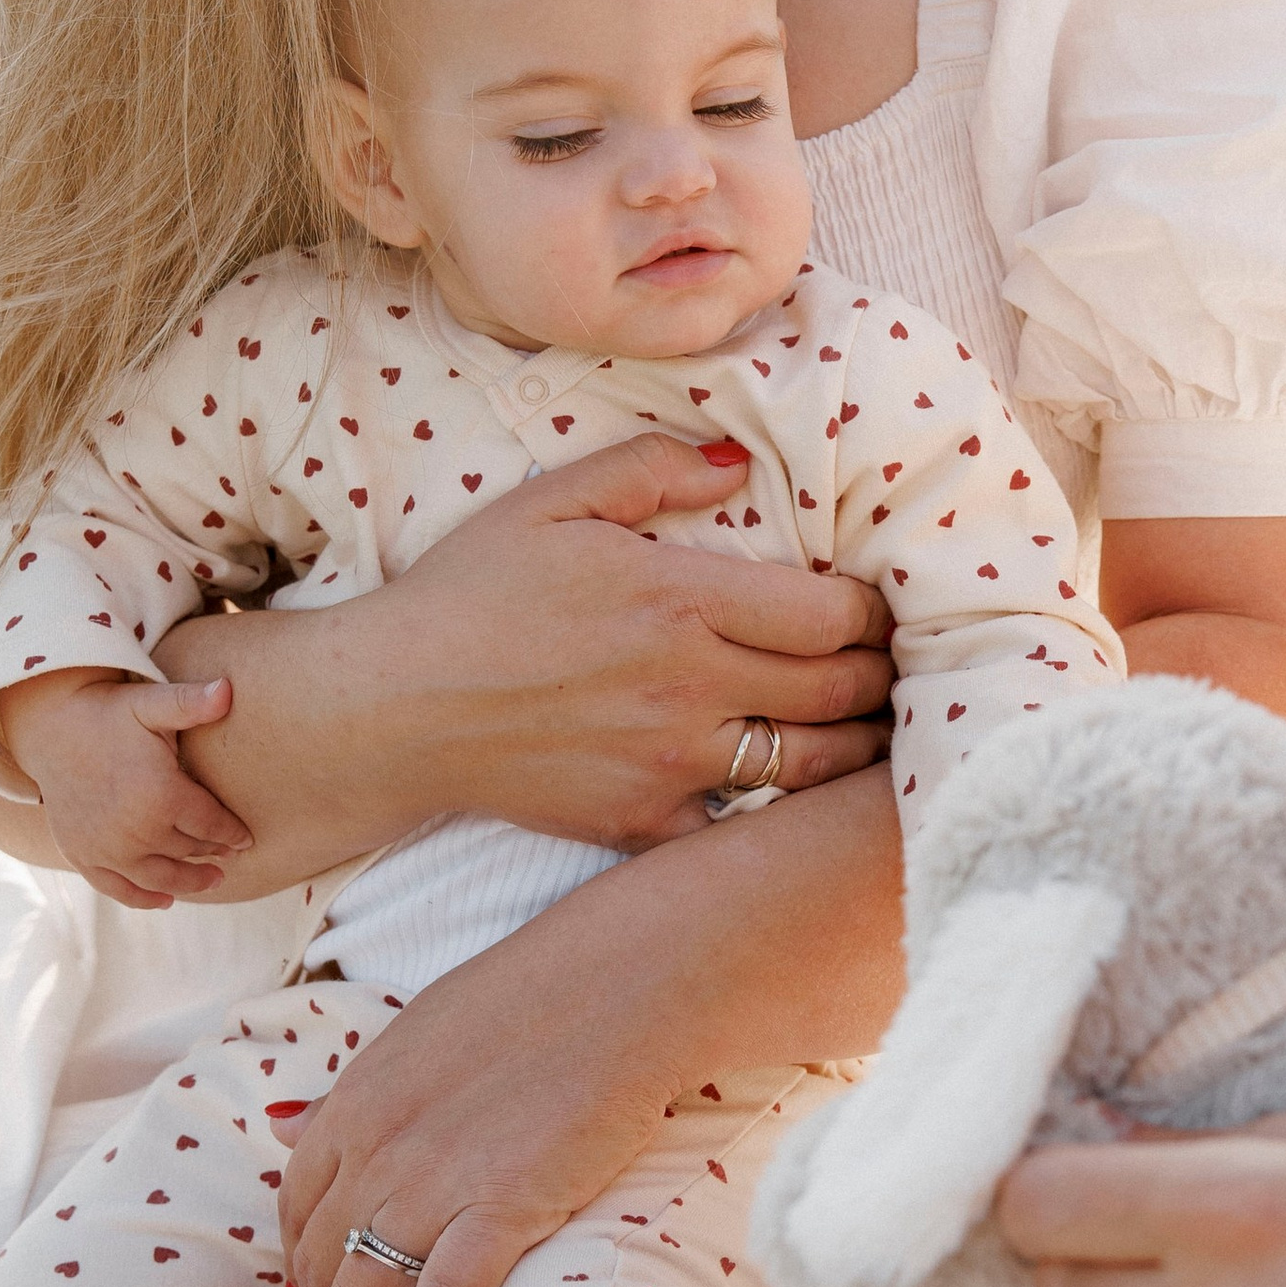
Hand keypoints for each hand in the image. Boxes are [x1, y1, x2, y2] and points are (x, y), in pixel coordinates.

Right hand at [0, 664, 251, 909]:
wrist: (49, 727)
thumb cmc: (108, 713)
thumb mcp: (151, 704)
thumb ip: (191, 703)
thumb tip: (229, 689)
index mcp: (161, 795)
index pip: (211, 825)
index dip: (232, 833)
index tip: (247, 839)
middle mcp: (135, 830)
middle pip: (188, 851)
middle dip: (213, 854)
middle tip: (230, 857)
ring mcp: (106, 848)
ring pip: (160, 877)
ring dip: (189, 882)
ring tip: (212, 880)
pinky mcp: (81, 855)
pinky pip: (117, 888)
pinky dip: (143, 897)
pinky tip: (165, 899)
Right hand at [165, 439, 895, 873]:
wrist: (394, 709)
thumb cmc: (470, 595)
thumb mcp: (553, 503)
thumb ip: (654, 471)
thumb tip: (740, 463)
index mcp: (680, 601)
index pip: (832, 616)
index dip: (874, 613)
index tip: (878, 605)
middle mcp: (689, 687)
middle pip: (840, 690)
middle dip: (881, 674)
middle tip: (890, 662)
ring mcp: (670, 764)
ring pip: (812, 764)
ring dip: (857, 744)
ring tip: (872, 723)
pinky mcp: (643, 822)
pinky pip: (742, 824)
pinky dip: (777, 805)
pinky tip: (792, 782)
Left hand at [277, 893, 684, 1286]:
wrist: (626, 984)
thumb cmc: (540, 996)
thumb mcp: (419, 1032)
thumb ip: (353, 1092)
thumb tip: (275, 1120)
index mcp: (356, 1097)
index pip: (296, 1200)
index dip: (299, 1259)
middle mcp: (376, 1145)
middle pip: (322, 1259)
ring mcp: (431, 1181)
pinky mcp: (498, 1211)